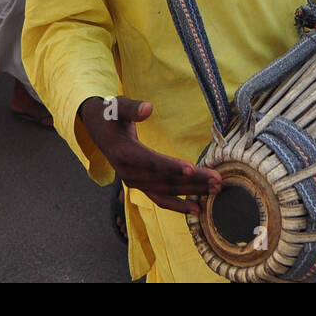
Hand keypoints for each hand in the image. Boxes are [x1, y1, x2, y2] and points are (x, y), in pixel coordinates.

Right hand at [79, 95, 221, 214]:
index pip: (151, 161)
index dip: (171, 166)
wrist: (97, 128)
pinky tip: (196, 208)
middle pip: (164, 179)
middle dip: (192, 181)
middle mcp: (129, 172)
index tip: (191, 169)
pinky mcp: (140, 185)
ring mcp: (134, 182)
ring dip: (191, 192)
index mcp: (124, 153)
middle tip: (217, 180)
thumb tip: (148, 108)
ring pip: (166, 191)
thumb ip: (132, 108)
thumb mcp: (117, 106)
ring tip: (215, 191)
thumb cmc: (110, 114)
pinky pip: (160, 199)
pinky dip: (178, 205)